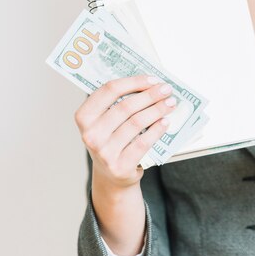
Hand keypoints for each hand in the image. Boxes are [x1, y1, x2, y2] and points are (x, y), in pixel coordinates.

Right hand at [74, 75, 176, 189]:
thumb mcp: (105, 122)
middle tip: (166, 89)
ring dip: (157, 110)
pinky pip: (143, 142)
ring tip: (170, 103)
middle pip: (125, 106)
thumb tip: (149, 84)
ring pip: (136, 123)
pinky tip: (165, 122)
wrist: (110, 176)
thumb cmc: (111, 141)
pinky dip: (157, 130)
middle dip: (150, 95)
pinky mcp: (119, 166)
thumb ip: (118, 103)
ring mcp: (104, 152)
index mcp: (84, 117)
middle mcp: (90, 134)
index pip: (109, 90)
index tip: (152, 79)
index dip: (134, 82)